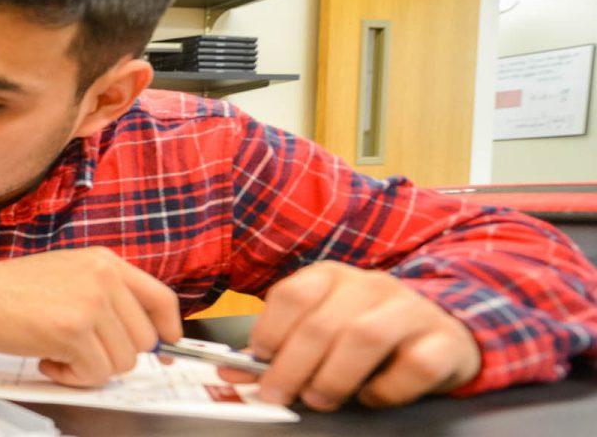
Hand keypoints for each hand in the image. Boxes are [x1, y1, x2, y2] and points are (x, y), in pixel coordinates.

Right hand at [0, 247, 181, 386]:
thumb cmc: (10, 290)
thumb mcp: (67, 273)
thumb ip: (105, 294)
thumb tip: (141, 335)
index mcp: (104, 261)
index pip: (160, 298)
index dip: (167, 329)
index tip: (165, 345)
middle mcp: (103, 277)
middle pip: (143, 340)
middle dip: (113, 355)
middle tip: (79, 349)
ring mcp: (89, 303)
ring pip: (122, 362)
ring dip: (90, 368)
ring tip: (58, 351)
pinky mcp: (72, 331)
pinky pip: (95, 374)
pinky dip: (72, 376)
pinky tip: (47, 359)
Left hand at [226, 261, 480, 410]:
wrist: (443, 330)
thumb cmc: (369, 335)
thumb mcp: (321, 332)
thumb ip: (279, 350)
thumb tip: (231, 374)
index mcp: (332, 277)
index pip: (292, 294)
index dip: (269, 331)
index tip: (259, 362)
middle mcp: (371, 286)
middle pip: (322, 323)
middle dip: (293, 367)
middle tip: (279, 395)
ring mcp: (411, 309)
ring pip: (366, 337)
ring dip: (335, 377)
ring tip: (321, 399)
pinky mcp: (445, 340)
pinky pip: (415, 365)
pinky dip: (387, 389)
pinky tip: (372, 396)